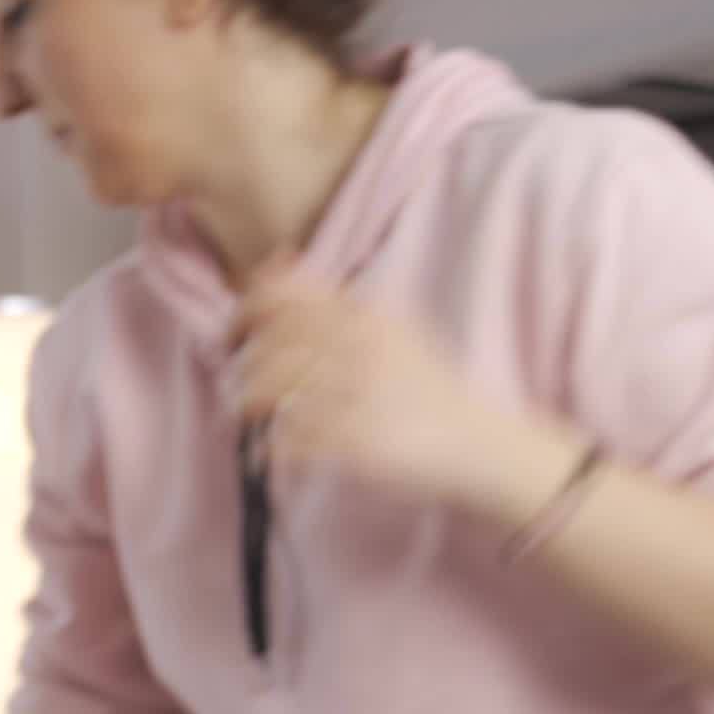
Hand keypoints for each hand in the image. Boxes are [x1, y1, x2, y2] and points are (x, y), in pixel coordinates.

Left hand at [228, 260, 580, 519]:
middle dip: (241, 364)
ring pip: (272, 393)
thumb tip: (278, 263)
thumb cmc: (427, 386)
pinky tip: (267, 451)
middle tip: (236, 379)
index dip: (247, 310)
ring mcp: (357, 399)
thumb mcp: (393, 327)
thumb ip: (337, 299)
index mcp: (367, 318)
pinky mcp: (356, 447)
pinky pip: (291, 442)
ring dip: (247, 405)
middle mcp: (359, 352)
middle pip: (271, 346)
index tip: (236, 330)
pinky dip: (270, 447)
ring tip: (245, 415)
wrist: (477, 442)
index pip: (287, 298)